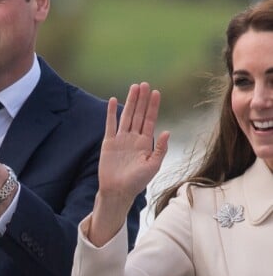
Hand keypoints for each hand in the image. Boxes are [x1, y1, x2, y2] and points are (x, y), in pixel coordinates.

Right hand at [99, 82, 168, 200]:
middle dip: (142, 100)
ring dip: (130, 102)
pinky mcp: (108, 143)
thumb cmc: (136, 182)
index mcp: (145, 143)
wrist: (118, 191)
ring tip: (134, 88)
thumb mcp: (153, 166)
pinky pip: (110, 124)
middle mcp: (133, 138)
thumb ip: (160, 149)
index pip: (150, 120)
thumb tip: (167, 131)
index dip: (153, 106)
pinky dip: (111, 113)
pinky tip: (112, 100)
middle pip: (138, 114)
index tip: (156, 93)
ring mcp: (120, 139)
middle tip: (144, 84)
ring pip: (126, 116)